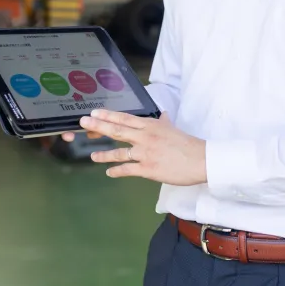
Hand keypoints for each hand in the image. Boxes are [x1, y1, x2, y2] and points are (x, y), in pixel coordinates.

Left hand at [63, 109, 206, 185]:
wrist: (200, 160)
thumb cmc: (187, 144)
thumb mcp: (173, 128)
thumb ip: (164, 122)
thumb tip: (162, 115)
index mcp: (150, 126)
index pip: (125, 118)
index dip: (108, 115)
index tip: (94, 112)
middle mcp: (145, 137)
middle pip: (117, 130)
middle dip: (98, 126)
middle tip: (83, 123)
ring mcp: (146, 153)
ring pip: (120, 152)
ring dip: (104, 154)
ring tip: (92, 156)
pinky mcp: (148, 169)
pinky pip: (128, 169)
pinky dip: (117, 171)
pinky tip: (109, 172)